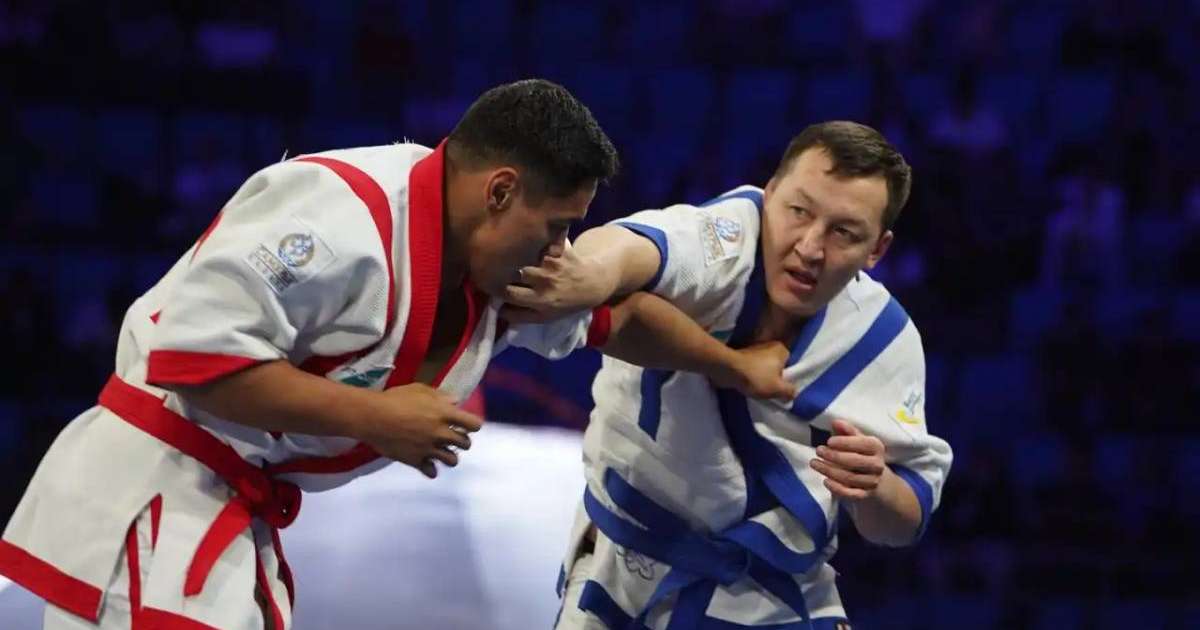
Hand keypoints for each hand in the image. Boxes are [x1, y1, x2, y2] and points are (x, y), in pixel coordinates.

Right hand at [358, 383, 483, 478]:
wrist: (373, 417)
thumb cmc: (395, 399)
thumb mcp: (419, 389)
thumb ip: (440, 396)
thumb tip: (455, 401)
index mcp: (445, 414)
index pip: (474, 425)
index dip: (472, 425)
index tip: (464, 424)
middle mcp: (441, 433)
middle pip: (466, 444)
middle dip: (461, 440)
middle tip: (451, 437)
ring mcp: (429, 448)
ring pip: (453, 461)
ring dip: (449, 456)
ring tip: (441, 451)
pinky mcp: (416, 461)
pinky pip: (432, 472)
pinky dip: (431, 469)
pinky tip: (426, 463)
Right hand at [500, 248, 614, 323]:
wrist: (592, 284)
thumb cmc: (565, 303)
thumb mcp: (545, 317)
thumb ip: (521, 316)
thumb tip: (497, 310)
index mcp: (541, 300)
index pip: (508, 292)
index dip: (496, 288)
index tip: (491, 284)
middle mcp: (546, 281)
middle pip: (513, 270)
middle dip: (503, 268)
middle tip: (497, 266)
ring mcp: (553, 262)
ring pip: (523, 253)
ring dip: (516, 252)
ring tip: (510, 252)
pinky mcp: (559, 248)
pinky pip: (539, 240)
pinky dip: (533, 240)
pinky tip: (528, 241)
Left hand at [712, 341, 796, 401]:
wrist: (727, 370)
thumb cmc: (756, 377)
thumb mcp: (778, 389)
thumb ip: (789, 391)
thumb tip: (793, 393)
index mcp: (781, 349)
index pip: (790, 364)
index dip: (787, 377)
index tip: (781, 387)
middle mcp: (768, 345)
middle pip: (776, 366)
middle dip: (773, 377)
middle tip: (770, 390)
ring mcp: (753, 349)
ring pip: (763, 367)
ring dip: (761, 377)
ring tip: (758, 389)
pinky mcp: (741, 355)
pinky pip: (751, 368)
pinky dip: (750, 375)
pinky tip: (748, 385)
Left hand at [809, 419, 886, 500]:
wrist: (876, 476)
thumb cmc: (862, 452)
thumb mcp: (857, 438)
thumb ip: (847, 430)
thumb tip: (835, 422)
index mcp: (876, 447)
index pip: (862, 444)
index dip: (845, 442)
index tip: (829, 441)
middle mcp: (877, 464)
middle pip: (854, 462)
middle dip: (834, 456)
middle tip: (818, 450)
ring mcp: (872, 481)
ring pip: (849, 477)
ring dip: (829, 470)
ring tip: (814, 463)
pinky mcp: (865, 494)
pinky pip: (851, 494)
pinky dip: (837, 488)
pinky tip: (825, 481)